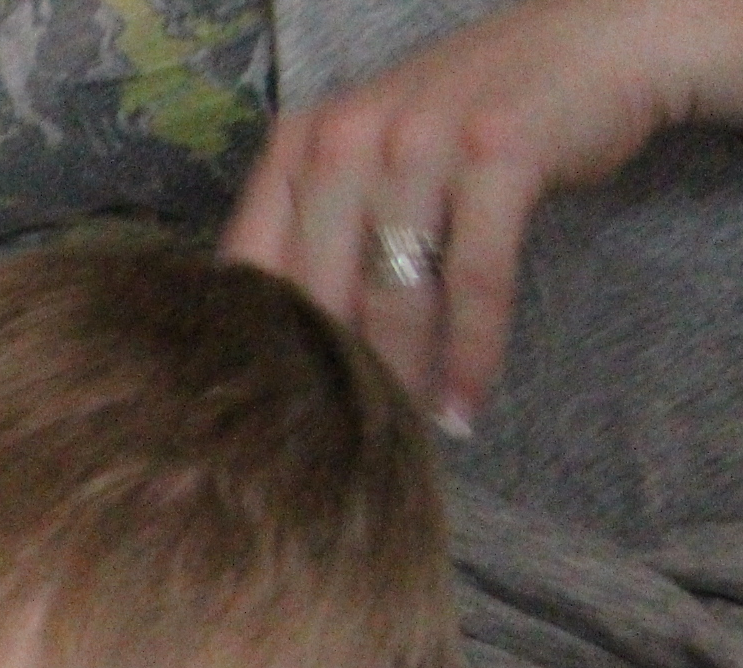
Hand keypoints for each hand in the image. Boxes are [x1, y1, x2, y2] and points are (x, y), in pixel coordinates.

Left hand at [220, 0, 742, 429]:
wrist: (595, 44)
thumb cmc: (467, 125)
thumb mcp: (373, 161)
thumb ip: (320, 232)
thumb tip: (274, 354)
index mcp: (298, 143)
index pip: (250, 268)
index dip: (257, 352)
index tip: (269, 418)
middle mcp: (346, 135)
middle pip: (318, 292)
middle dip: (332, 379)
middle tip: (341, 446)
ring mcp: (420, 138)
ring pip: (393, 293)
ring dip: (404, 376)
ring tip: (407, 436)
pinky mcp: (497, 152)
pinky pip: (474, 279)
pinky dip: (472, 352)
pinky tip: (466, 405)